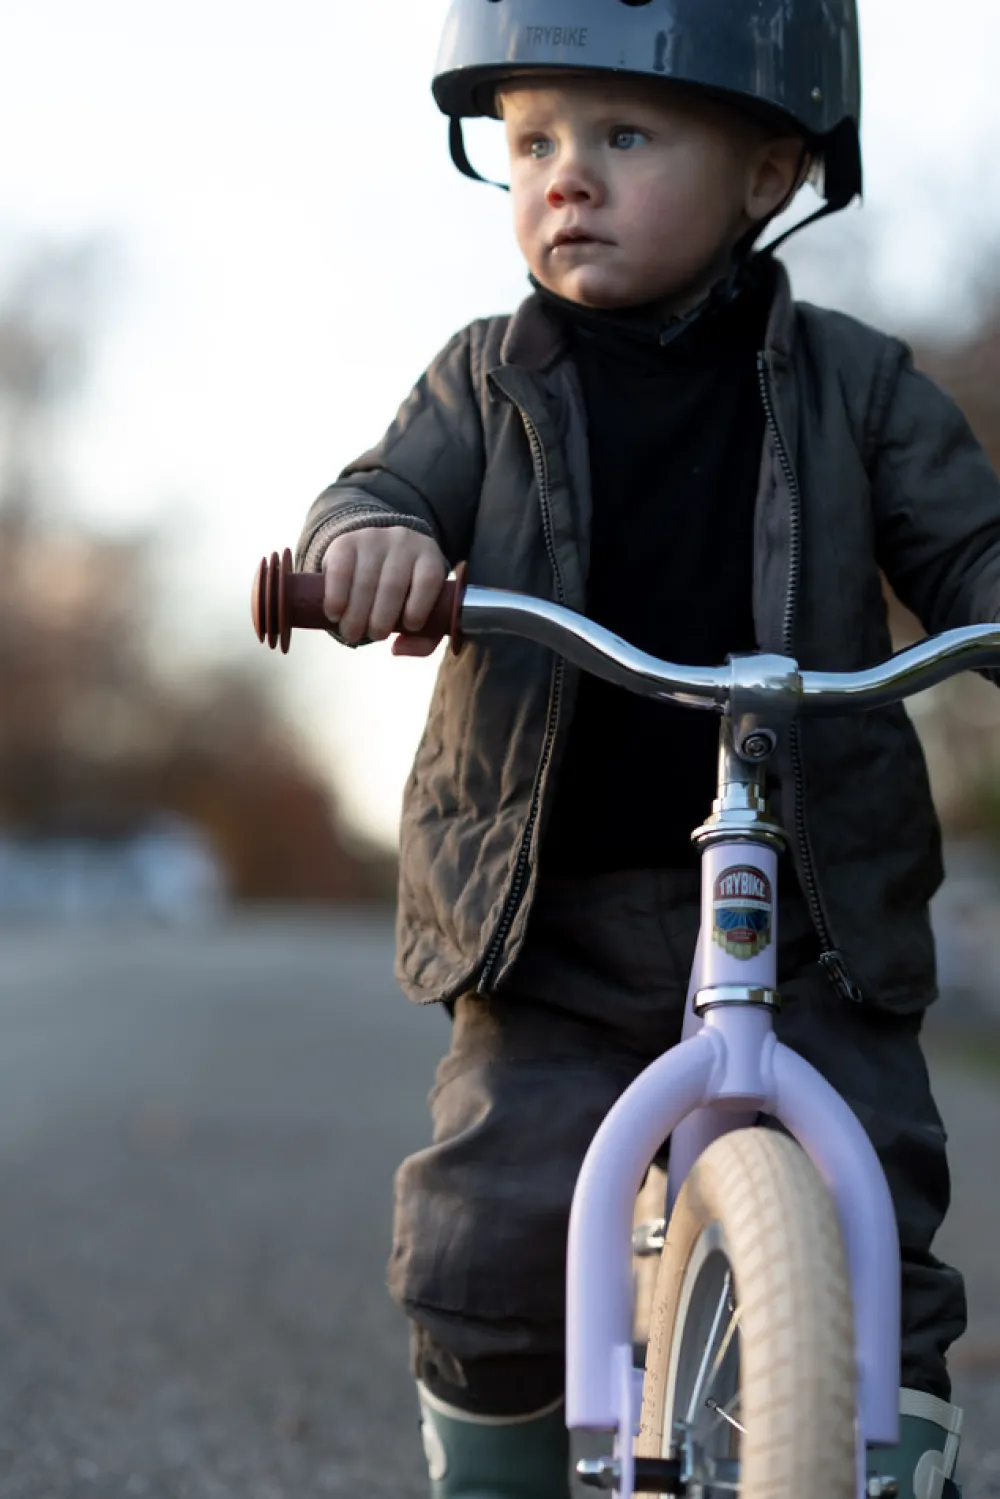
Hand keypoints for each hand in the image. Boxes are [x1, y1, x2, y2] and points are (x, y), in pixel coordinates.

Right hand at [322, 527, 448, 655]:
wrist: (375, 553)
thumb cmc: (405, 590)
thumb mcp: (423, 607)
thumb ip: (423, 638)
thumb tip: (397, 649)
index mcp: (428, 556)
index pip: (428, 580)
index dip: (419, 608)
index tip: (408, 627)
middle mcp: (403, 542)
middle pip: (393, 585)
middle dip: (381, 619)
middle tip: (374, 636)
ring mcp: (373, 539)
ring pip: (365, 581)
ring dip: (356, 614)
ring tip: (352, 633)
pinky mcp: (345, 542)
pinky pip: (340, 571)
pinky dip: (336, 597)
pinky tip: (335, 614)